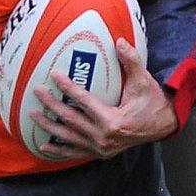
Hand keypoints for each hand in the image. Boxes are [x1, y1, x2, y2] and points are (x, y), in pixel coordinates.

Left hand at [30, 37, 176, 159]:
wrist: (163, 126)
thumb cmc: (152, 102)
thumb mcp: (143, 81)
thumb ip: (132, 61)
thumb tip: (119, 41)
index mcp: (113, 121)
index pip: (84, 101)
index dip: (67, 87)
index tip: (54, 75)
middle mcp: (104, 137)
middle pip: (71, 119)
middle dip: (52, 105)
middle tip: (37, 91)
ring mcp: (101, 148)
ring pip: (69, 137)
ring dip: (49, 127)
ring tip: (33, 115)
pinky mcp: (100, 153)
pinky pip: (75, 152)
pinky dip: (59, 150)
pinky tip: (43, 146)